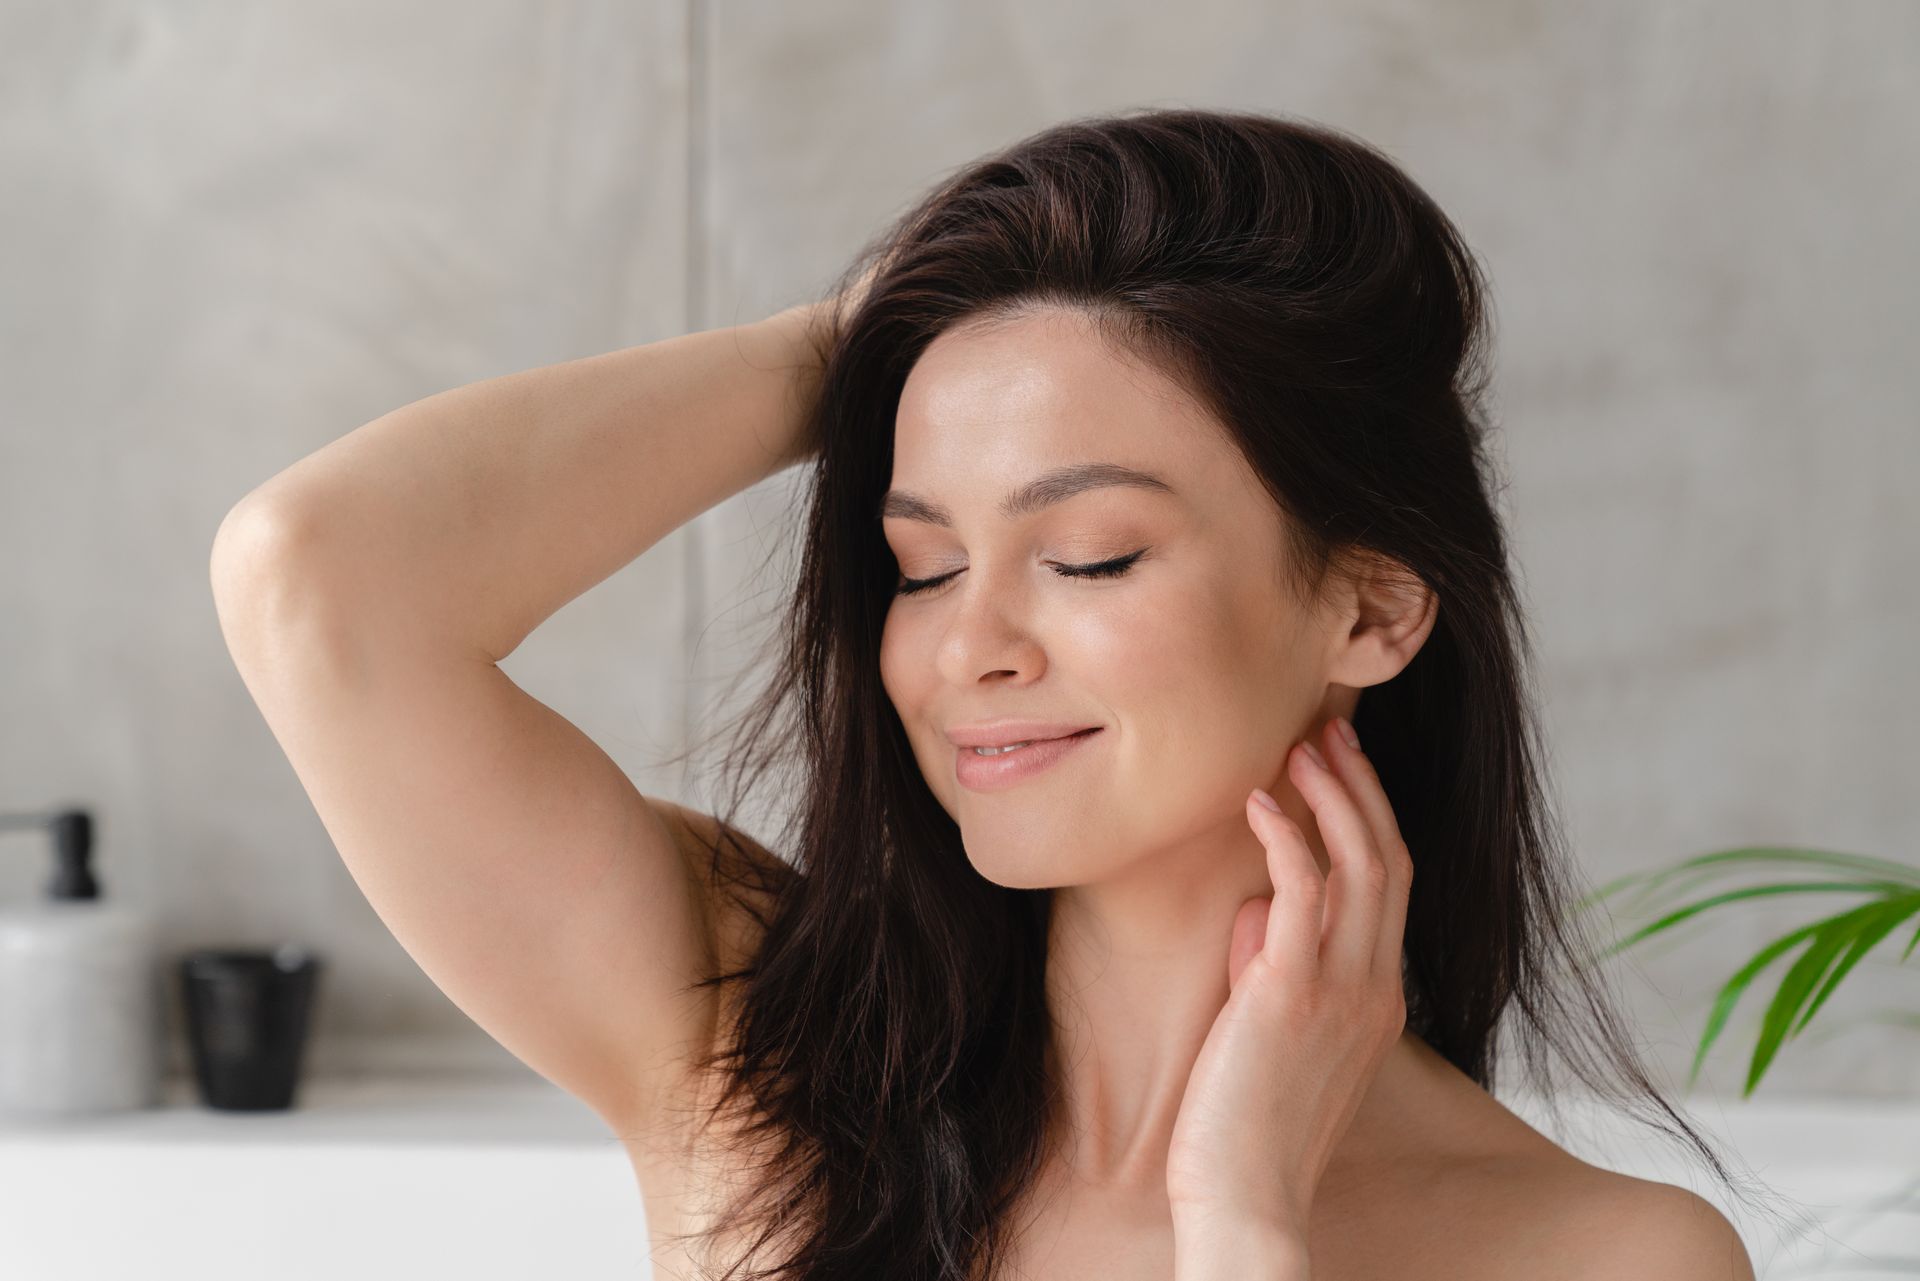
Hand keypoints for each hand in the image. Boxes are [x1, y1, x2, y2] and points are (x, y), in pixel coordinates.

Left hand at [1165, 716, 1412, 1238]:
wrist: (1246, 1197)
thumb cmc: (1245, 1122)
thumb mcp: (1271, 1032)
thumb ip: (1271, 967)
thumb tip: (1253, 910)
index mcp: (1379, 996)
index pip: (1391, 885)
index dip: (1369, 817)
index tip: (1340, 767)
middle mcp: (1374, 986)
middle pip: (1389, 858)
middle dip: (1361, 787)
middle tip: (1329, 731)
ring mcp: (1341, 989)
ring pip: (1363, 863)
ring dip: (1333, 796)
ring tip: (1302, 745)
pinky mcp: (1291, 993)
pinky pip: (1302, 891)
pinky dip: (1285, 836)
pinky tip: (1257, 803)